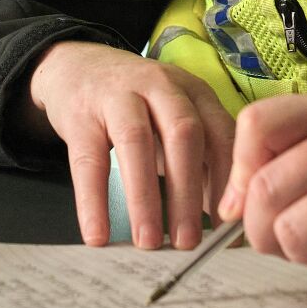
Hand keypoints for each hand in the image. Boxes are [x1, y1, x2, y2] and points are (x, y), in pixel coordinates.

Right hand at [27, 40, 236, 251]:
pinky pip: (88, 160)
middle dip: (189, 192)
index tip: (229, 228)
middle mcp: (161, 87)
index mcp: (194, 91)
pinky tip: (97, 234)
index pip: (221, 134)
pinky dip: (93, 200)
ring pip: (136, 143)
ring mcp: (118, 96)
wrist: (78, 65)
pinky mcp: (81, 113)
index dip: (229, 181)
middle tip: (189, 242)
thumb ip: (200, 161)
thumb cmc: (138, 105)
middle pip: (183, 136)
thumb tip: (223, 221)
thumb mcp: (174, 120)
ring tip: (147, 242)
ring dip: (145, 197)